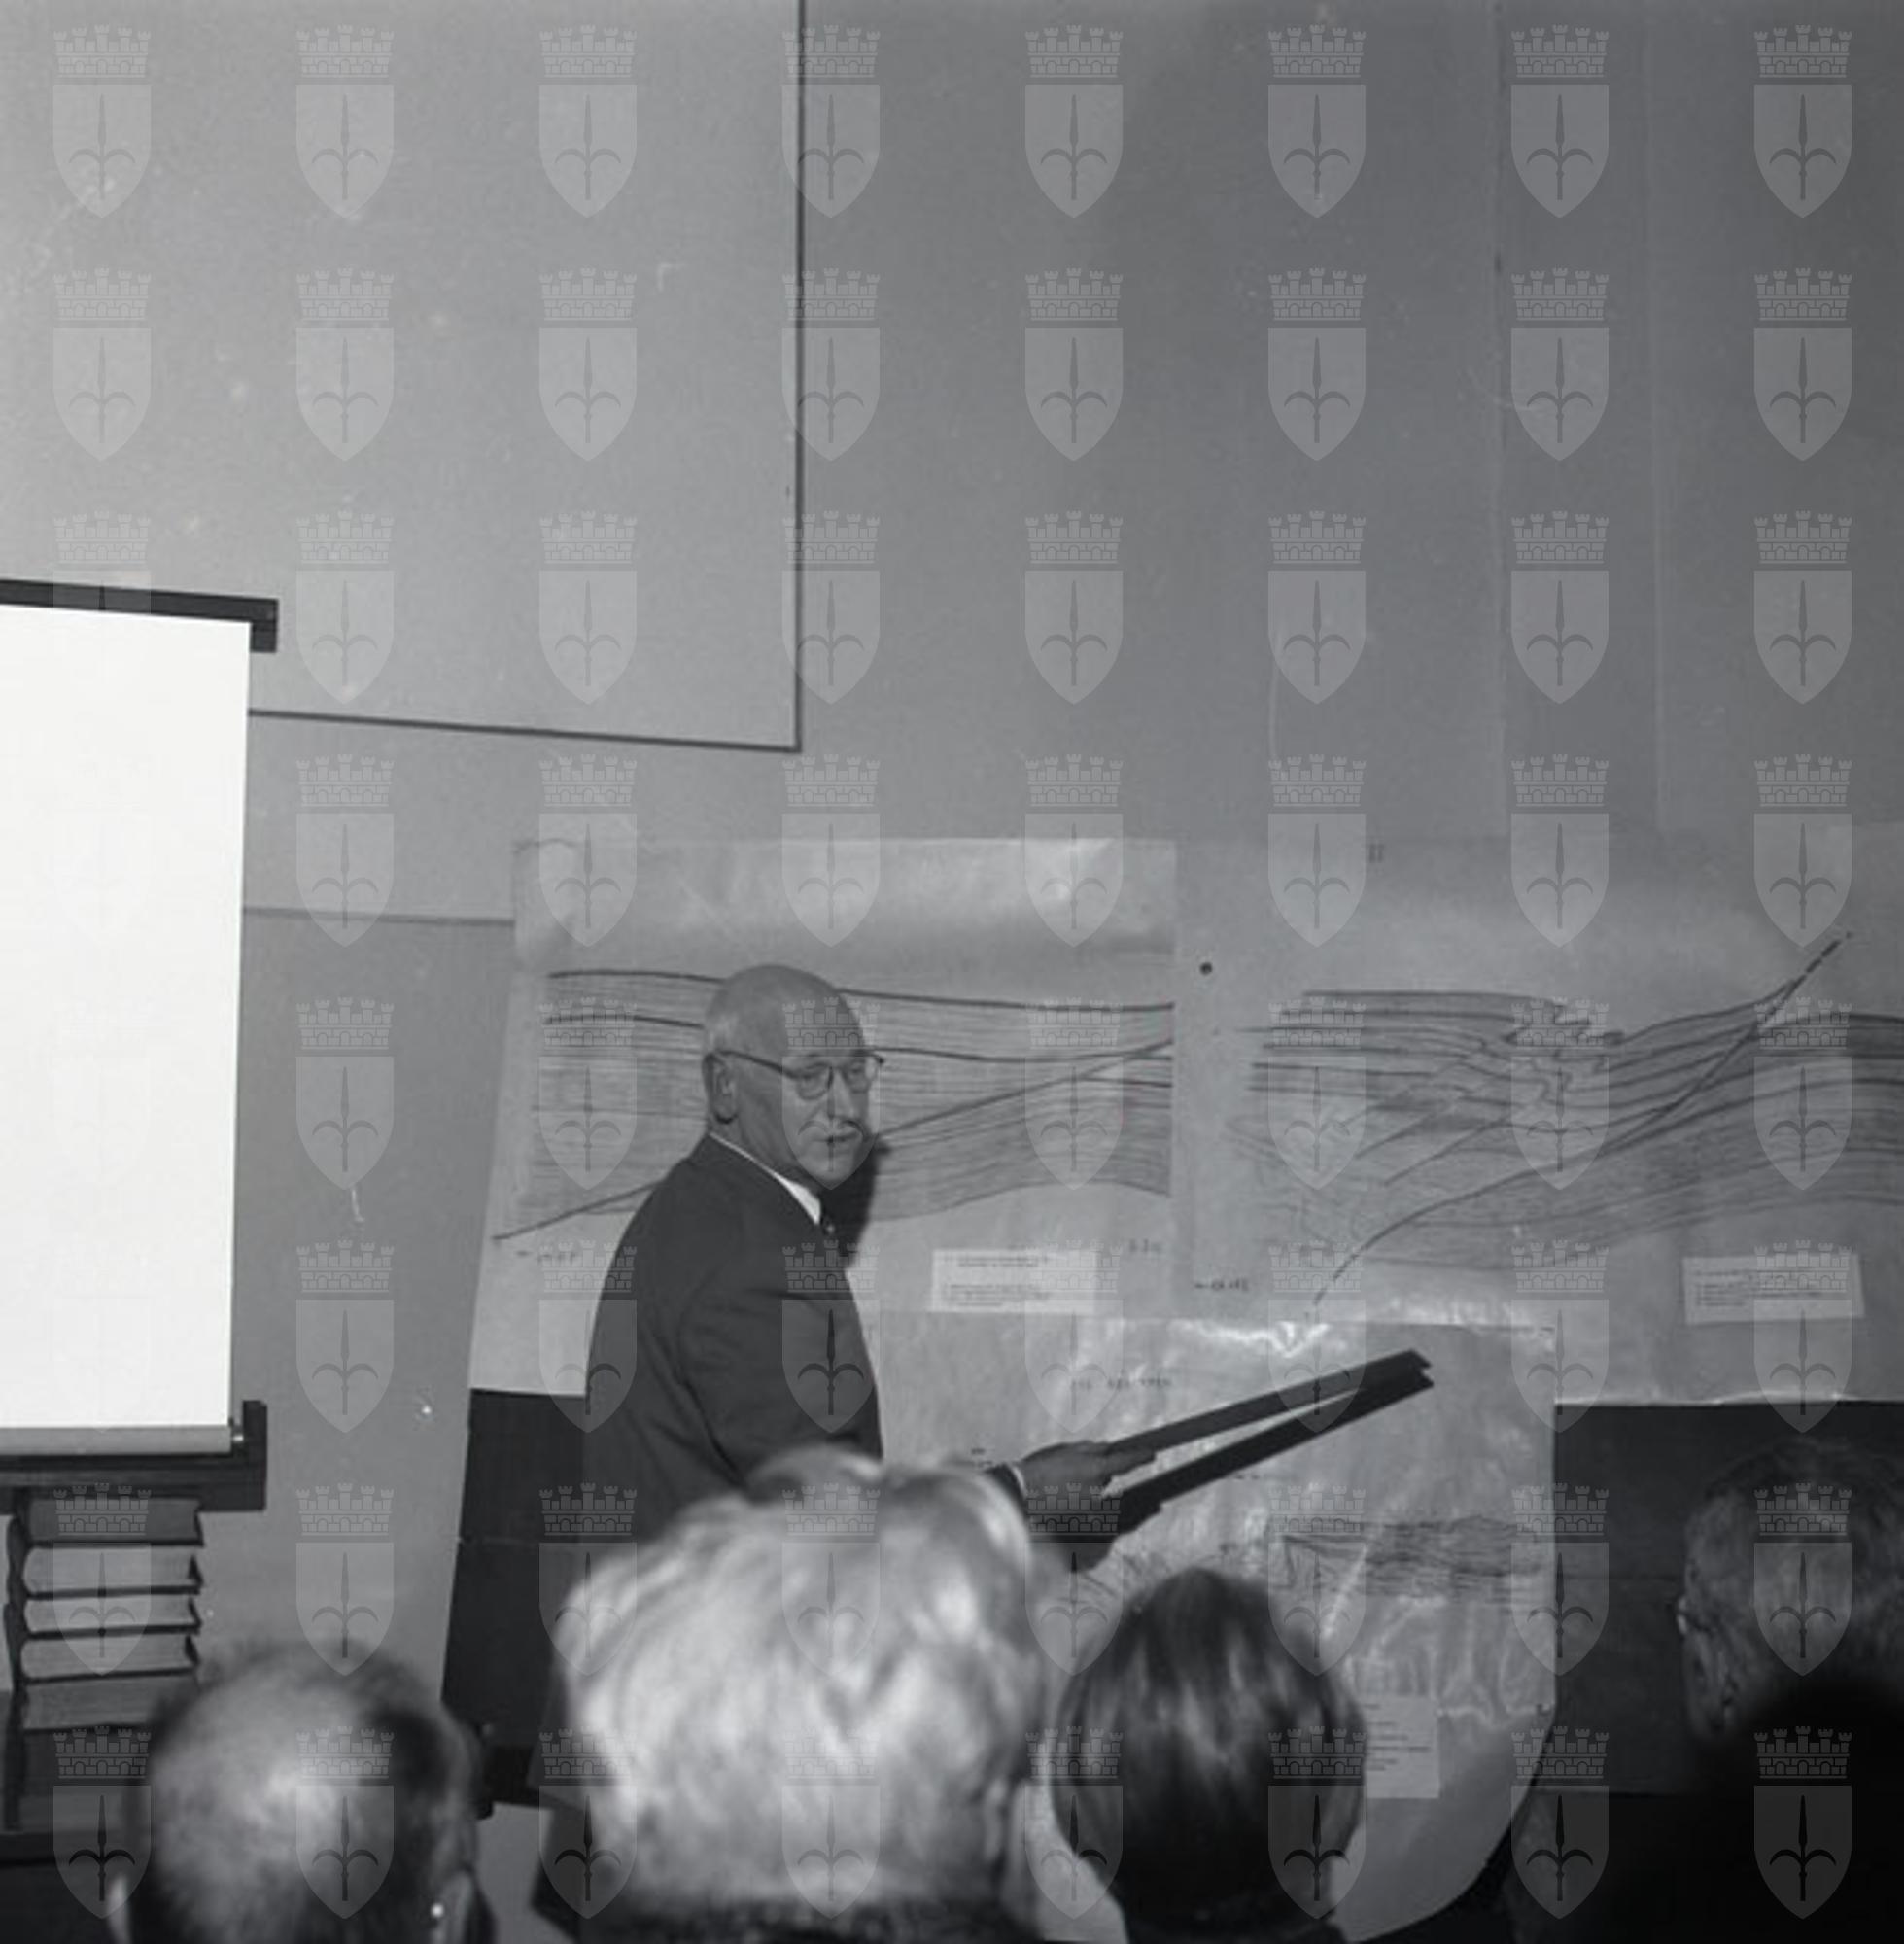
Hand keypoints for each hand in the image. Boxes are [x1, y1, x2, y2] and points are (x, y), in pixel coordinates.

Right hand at [1014, 1439, 1156, 1498]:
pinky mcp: (1080, 1519)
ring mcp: (1089, 1507)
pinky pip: (1084, 1507)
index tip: (1151, 1454)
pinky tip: (1058, 1496)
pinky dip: (1075, 1501)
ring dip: (1083, 1487)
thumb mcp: (1064, 1450)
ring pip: (1094, 1492)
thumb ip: (1089, 1449)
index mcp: (1094, 1469)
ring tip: (1058, 1483)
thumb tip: (1105, 1448)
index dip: (1141, 1457)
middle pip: (1105, 1477)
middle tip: (1072, 1469)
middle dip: (1095, 1472)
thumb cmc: (1038, 1469)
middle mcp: (1097, 1490)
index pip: (1126, 1462)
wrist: (1020, 1494)